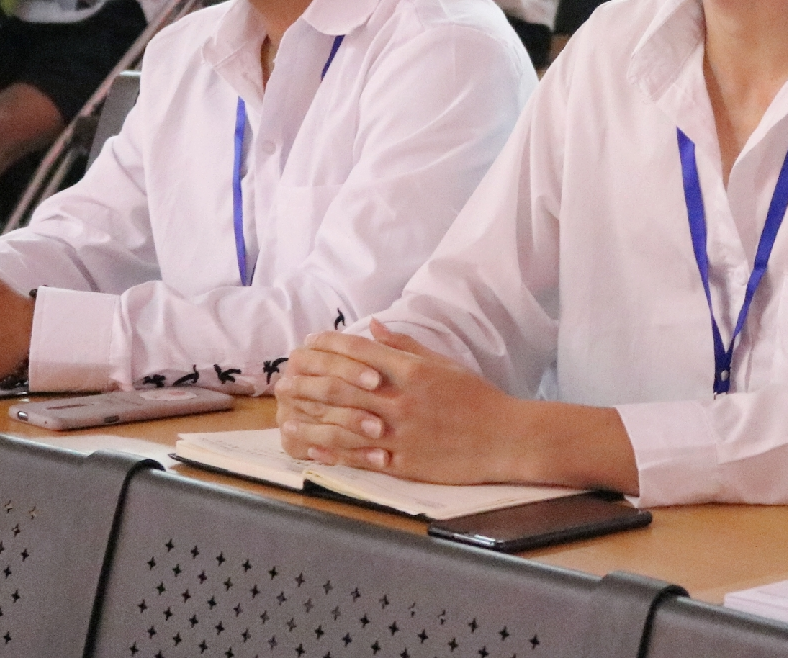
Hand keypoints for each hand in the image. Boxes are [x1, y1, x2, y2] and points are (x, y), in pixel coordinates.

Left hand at [276, 323, 526, 483]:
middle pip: (344, 387)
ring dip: (311, 421)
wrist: (504, 438)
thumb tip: (376, 325)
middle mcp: (402, 400)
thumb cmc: (476, 398)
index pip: (362, 351)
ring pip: (344, 424)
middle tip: (283, 381)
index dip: (330, 345)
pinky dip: (332, 452)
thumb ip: (406, 346)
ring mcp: (401, 433)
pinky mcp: (403, 462)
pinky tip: (312, 449)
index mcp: (413, 371)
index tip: (308, 343)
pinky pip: (360, 457)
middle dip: (308, 382)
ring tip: (286, 419)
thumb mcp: (444, 364)